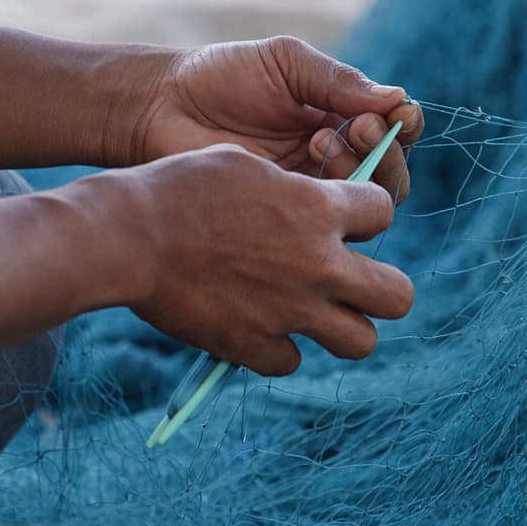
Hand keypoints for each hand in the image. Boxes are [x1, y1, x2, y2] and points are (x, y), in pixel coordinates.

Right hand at [113, 144, 414, 375]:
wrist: (128, 236)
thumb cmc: (179, 187)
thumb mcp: (244, 164)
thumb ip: (291, 189)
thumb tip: (312, 200)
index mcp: (319, 209)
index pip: (385, 211)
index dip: (365, 213)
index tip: (343, 217)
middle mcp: (318, 265)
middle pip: (398, 295)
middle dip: (381, 286)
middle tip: (351, 279)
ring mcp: (290, 311)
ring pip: (361, 341)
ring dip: (342, 326)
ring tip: (313, 311)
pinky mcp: (254, 346)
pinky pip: (291, 361)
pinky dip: (278, 347)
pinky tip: (256, 325)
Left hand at [133, 36, 424, 202]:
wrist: (163, 108)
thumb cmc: (221, 76)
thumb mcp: (286, 64)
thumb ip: (338, 81)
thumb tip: (400, 100)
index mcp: (340, 116)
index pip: (394, 130)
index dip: (403, 124)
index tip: (393, 114)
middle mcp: (333, 157)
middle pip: (391, 175)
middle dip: (384, 153)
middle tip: (355, 128)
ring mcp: (309, 191)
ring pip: (367, 204)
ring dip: (358, 173)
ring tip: (318, 142)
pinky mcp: (285, 219)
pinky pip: (326, 223)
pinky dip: (327, 198)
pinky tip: (300, 165)